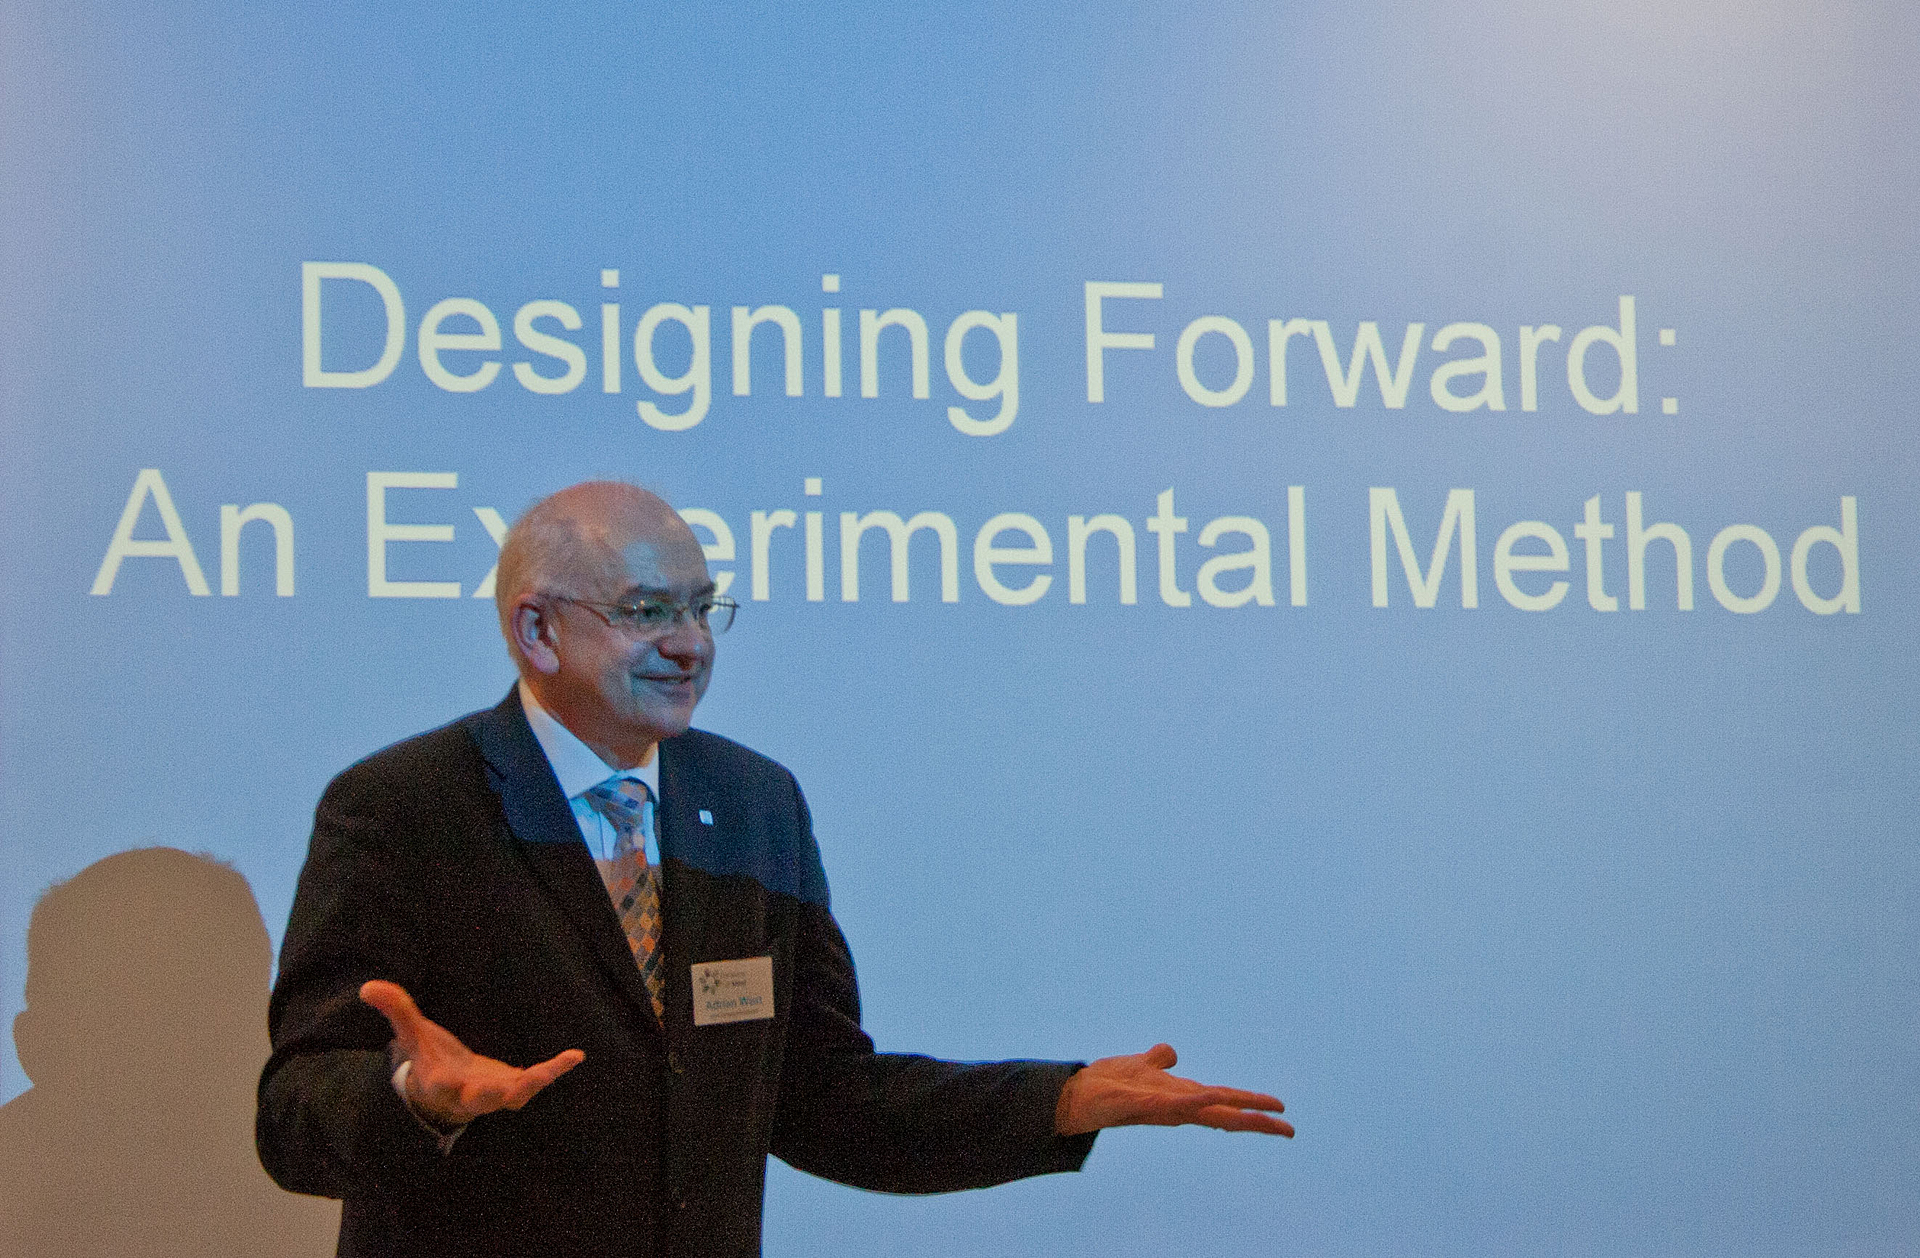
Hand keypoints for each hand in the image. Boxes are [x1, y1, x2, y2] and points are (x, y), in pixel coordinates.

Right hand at [359, 980, 584, 1128]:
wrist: (445, 1097)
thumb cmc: (429, 1062)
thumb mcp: (412, 1036)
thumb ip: (396, 1010)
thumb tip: (367, 986)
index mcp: (441, 1082)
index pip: (439, 1084)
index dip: (441, 1082)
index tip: (440, 1077)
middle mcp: (468, 1095)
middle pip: (480, 1099)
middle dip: (492, 1093)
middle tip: (508, 1087)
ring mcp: (494, 1095)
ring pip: (515, 1096)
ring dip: (534, 1083)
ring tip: (557, 1066)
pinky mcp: (513, 1088)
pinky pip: (536, 1082)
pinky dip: (554, 1071)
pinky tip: (575, 1056)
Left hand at [1054, 1043, 1292, 1137]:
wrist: (1078, 1096)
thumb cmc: (1110, 1086)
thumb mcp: (1140, 1066)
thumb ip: (1157, 1060)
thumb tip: (1170, 1053)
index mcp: (1181, 1097)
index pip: (1224, 1102)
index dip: (1252, 1107)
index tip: (1281, 1114)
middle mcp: (1177, 1106)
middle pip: (1225, 1114)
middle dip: (1257, 1122)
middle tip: (1289, 1130)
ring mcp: (1164, 1107)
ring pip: (1209, 1111)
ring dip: (1237, 1113)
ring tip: (1267, 1117)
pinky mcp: (1144, 1104)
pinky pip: (1174, 1103)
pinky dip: (1196, 1101)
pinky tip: (1213, 1098)